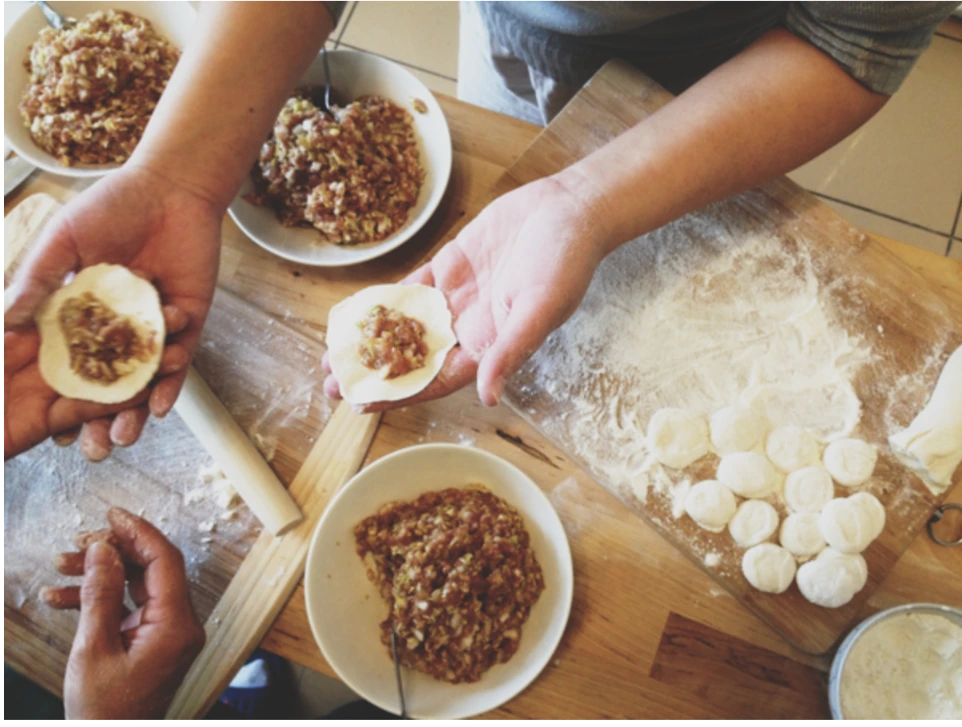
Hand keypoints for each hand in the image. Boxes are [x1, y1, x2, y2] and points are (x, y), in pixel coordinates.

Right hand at [4, 164, 221, 459]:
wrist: (171, 186)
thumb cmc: (111, 206)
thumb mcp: (63, 242)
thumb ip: (37, 280)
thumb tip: (4, 319)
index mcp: (80, 312)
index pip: (64, 363)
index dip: (51, 395)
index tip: (41, 428)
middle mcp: (115, 327)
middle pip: (104, 381)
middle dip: (98, 418)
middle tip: (91, 450)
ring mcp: (152, 328)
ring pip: (143, 379)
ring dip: (135, 411)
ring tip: (126, 438)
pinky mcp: (187, 323)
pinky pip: (180, 360)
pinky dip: (171, 382)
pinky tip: (162, 406)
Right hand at [41, 507, 204, 719]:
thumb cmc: (105, 712)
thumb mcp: (94, 649)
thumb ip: (100, 595)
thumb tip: (103, 550)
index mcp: (176, 625)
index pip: (165, 561)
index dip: (138, 532)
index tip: (112, 514)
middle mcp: (180, 625)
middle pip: (152, 568)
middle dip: (113, 551)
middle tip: (77, 543)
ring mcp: (169, 633)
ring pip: (137, 584)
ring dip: (100, 573)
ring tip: (61, 566)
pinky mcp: (154, 641)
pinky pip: (131, 606)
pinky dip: (101, 598)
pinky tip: (62, 596)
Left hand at [323, 176, 611, 409]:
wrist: (570, 208)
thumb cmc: (566, 262)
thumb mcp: (540, 310)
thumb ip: (511, 351)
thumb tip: (490, 397)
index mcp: (490, 346)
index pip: (437, 380)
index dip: (399, 395)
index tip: (362, 404)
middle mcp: (469, 328)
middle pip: (413, 358)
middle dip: (373, 373)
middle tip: (331, 384)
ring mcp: (457, 297)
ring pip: (405, 326)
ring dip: (371, 340)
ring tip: (332, 354)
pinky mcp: (450, 267)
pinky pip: (411, 289)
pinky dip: (385, 300)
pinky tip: (356, 310)